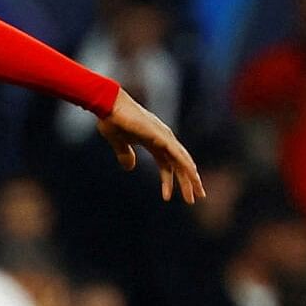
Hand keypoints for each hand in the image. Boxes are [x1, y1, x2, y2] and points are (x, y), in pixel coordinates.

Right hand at [97, 89, 205, 203]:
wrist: (109, 105)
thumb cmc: (111, 120)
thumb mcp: (118, 143)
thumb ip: (125, 155)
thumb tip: (129, 167)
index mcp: (153, 142)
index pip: (166, 165)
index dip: (169, 181)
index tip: (168, 197)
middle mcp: (163, 139)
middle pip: (178, 165)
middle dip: (186, 182)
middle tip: (193, 199)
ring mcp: (163, 136)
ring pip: (182, 161)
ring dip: (190, 178)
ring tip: (196, 194)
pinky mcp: (160, 135)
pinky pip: (177, 153)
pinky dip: (185, 165)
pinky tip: (192, 175)